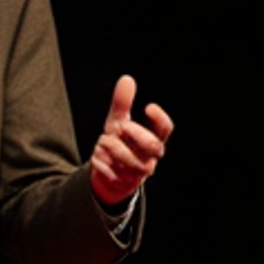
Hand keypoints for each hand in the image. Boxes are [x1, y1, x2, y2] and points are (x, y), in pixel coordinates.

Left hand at [90, 73, 171, 208]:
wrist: (108, 176)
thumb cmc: (120, 145)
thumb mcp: (118, 123)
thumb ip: (122, 104)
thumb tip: (127, 79)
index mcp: (153, 141)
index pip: (166, 130)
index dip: (160, 119)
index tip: (148, 107)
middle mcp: (150, 158)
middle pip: (154, 147)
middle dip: (138, 134)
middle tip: (122, 126)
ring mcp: (137, 173)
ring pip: (131, 161)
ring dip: (112, 147)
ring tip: (102, 141)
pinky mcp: (121, 184)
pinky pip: (110, 172)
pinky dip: (100, 161)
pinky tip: (97, 157)